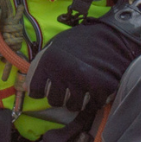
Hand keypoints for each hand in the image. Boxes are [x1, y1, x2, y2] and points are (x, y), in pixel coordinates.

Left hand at [24, 2, 140, 110]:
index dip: (41, 91)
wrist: (114, 35)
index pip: (35, 91)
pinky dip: (96, 100)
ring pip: (73, 106)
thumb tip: (26, 88)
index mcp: (47, 60)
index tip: (47, 87)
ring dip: (77, 100)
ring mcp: (83, 81)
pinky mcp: (102, 87)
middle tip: (70, 86)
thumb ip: (40, 66)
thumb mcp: (55, 47)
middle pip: (54, 101)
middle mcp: (62, 71)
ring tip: (83, 88)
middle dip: (61, 96)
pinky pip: (93, 105)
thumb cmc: (81, 41)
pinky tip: (96, 89)